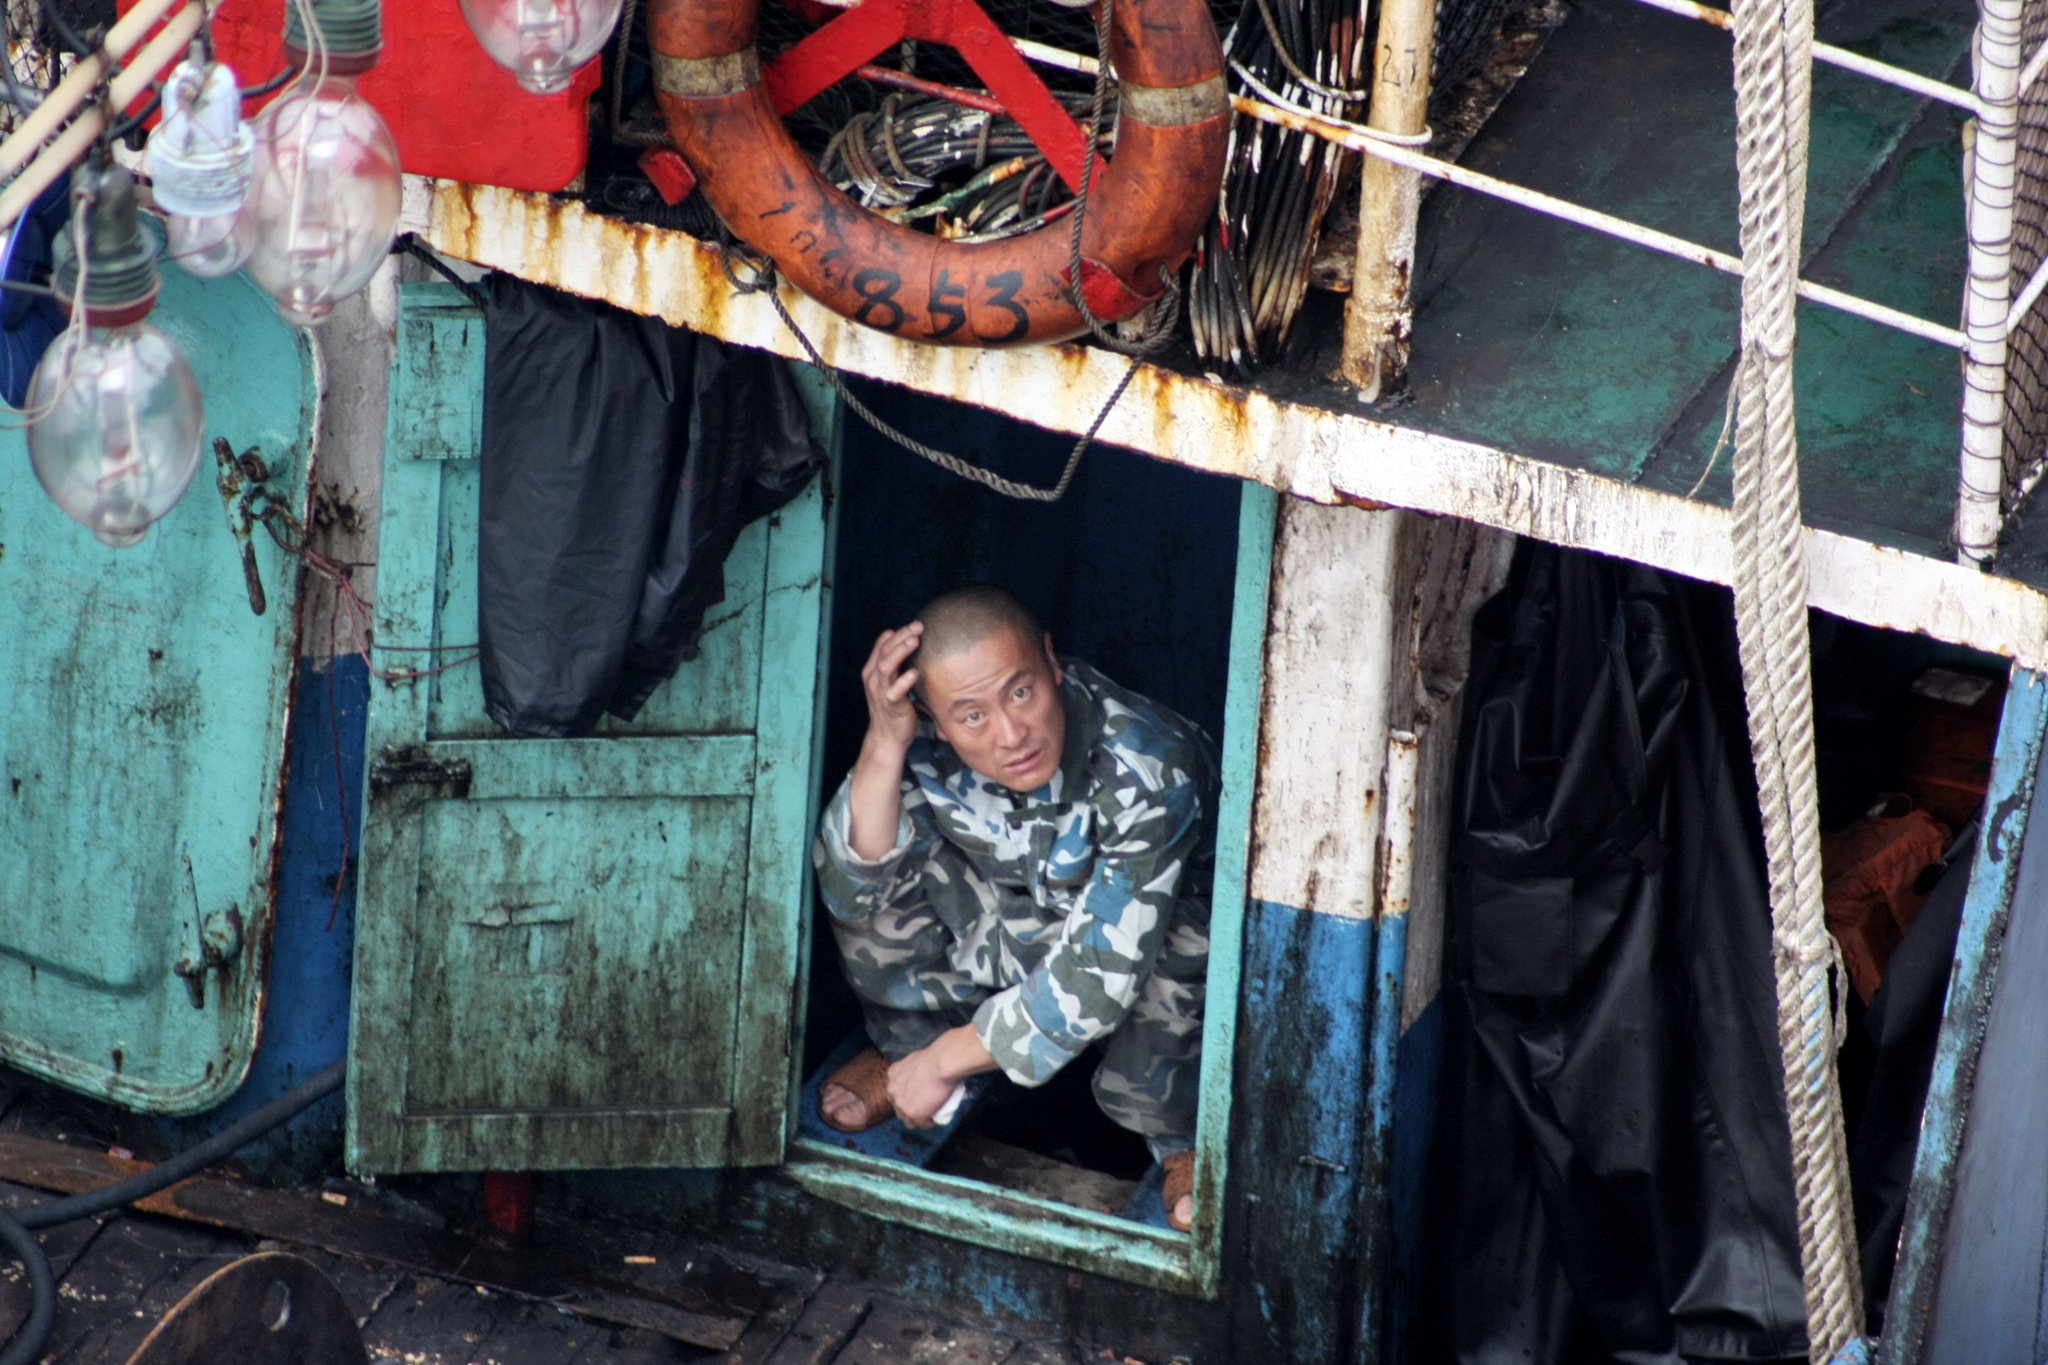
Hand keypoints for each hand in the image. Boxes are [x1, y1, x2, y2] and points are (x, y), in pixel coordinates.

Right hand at [848, 623, 923, 859]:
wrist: (888, 738)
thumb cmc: (895, 708)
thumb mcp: (895, 683)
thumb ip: (900, 665)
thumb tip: (916, 646)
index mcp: (874, 670)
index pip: (882, 644)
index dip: (897, 633)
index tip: (915, 624)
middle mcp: (874, 679)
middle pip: (885, 651)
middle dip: (901, 637)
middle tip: (919, 626)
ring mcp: (880, 692)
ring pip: (886, 666)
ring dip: (901, 652)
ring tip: (915, 640)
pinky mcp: (890, 707)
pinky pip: (895, 692)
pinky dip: (904, 681)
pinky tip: (916, 673)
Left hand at [886, 1044, 959, 1129]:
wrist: (941, 1063)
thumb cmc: (936, 1057)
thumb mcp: (917, 1060)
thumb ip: (914, 1070)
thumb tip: (924, 1074)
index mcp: (893, 1074)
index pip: (896, 1091)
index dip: (907, 1096)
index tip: (918, 1096)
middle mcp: (893, 1090)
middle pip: (899, 1107)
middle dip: (910, 1108)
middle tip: (925, 1106)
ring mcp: (901, 1104)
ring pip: (908, 1119)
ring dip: (919, 1119)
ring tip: (932, 1114)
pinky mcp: (913, 1114)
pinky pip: (922, 1124)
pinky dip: (929, 1123)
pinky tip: (937, 1118)